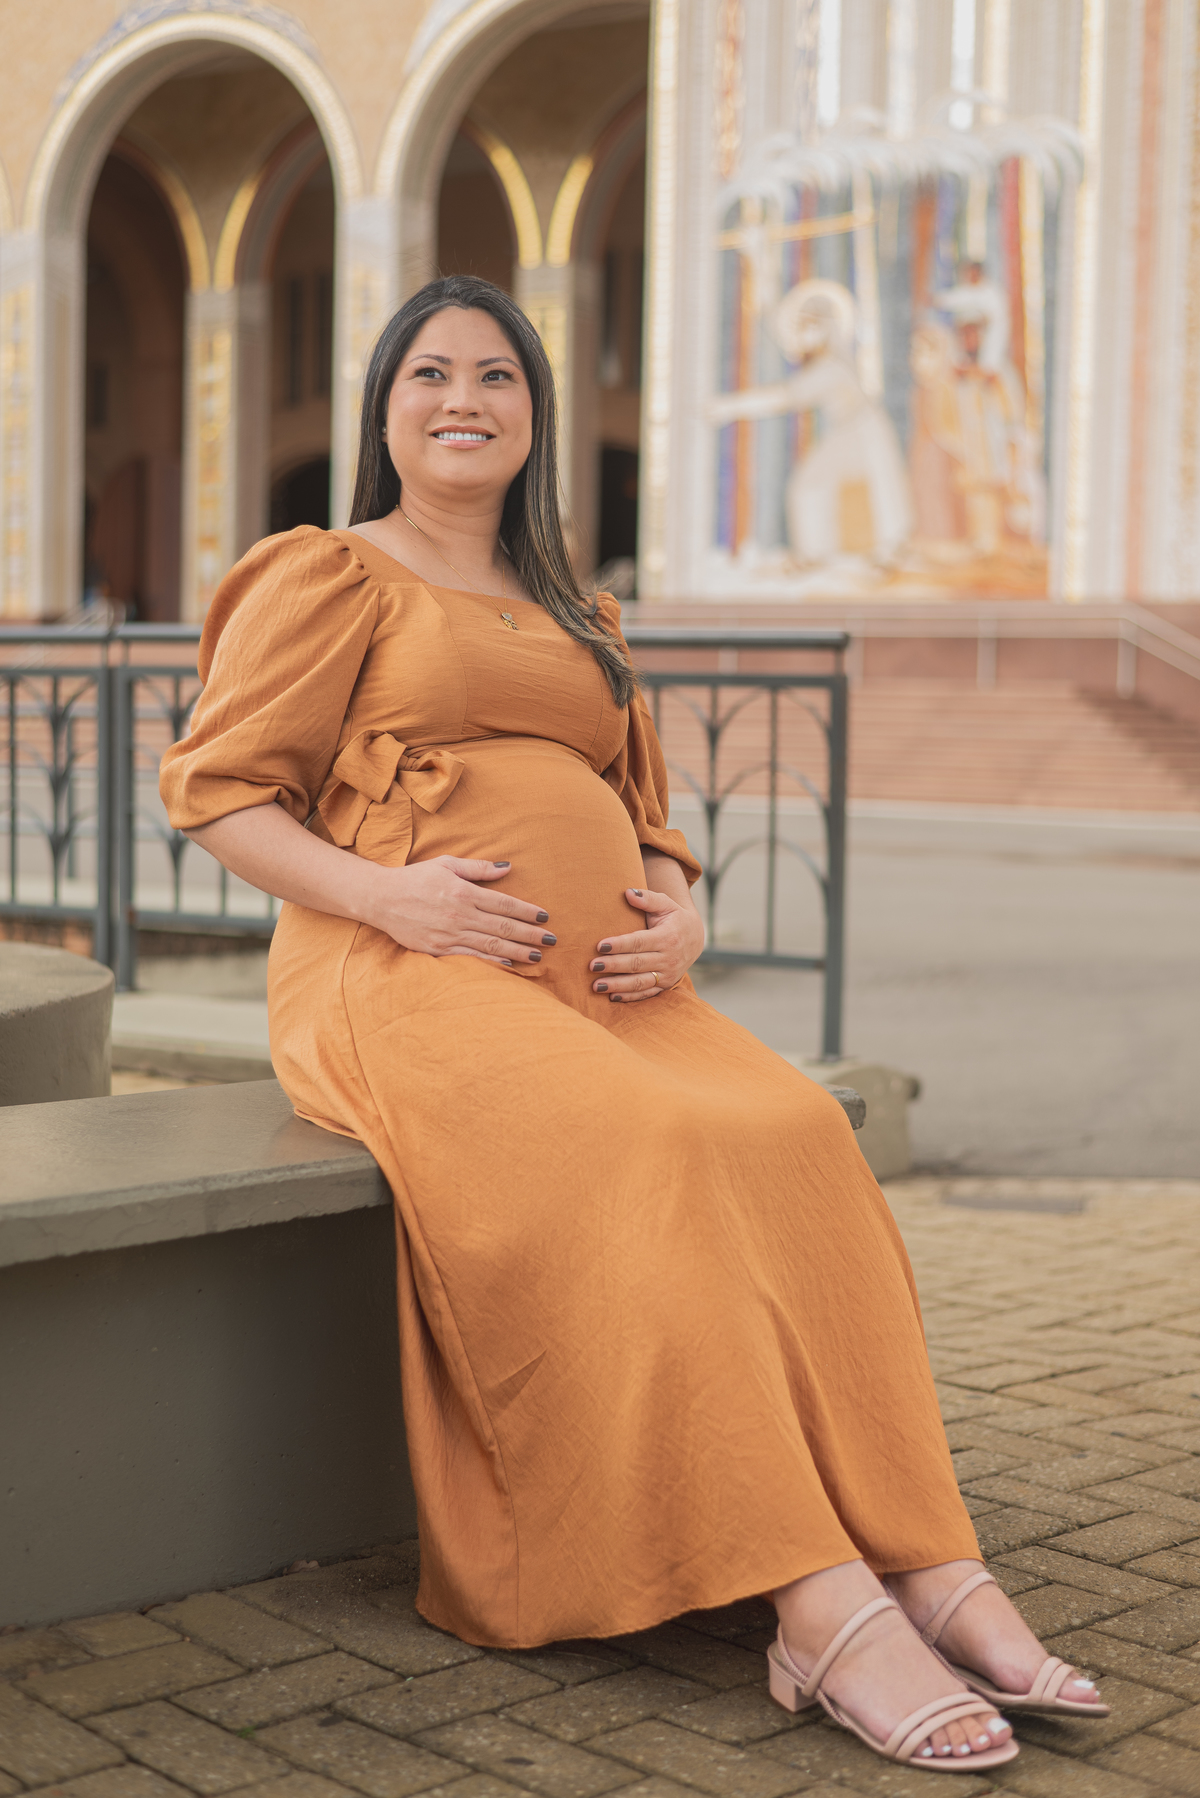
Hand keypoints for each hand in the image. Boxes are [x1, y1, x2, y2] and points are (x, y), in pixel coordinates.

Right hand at [365, 856, 553, 964]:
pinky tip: (508, 964)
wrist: (381, 898)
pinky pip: (470, 957)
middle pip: (503, 927)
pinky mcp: (438, 949)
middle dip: (530, 934)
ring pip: (491, 944)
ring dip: (517, 950)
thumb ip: (478, 868)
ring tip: (537, 955)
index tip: (545, 917)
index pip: (504, 904)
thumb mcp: (446, 864)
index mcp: (463, 892)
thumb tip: (508, 867)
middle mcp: (460, 915)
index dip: (527, 911)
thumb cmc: (415, 878)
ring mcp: (449, 934)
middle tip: (552, 940)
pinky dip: (491, 962)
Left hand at [589, 884, 704, 1001]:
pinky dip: (630, 997)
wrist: (696, 938)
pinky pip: (647, 993)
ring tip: (596, 985)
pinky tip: (612, 996)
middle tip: (592, 966)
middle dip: (613, 965)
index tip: (599, 946)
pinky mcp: (665, 985)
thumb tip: (628, 892)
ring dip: (618, 985)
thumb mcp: (666, 904)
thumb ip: (647, 898)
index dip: (619, 945)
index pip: (639, 942)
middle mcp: (668, 957)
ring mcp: (668, 974)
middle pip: (636, 963)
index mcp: (667, 937)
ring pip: (640, 982)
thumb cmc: (674, 917)